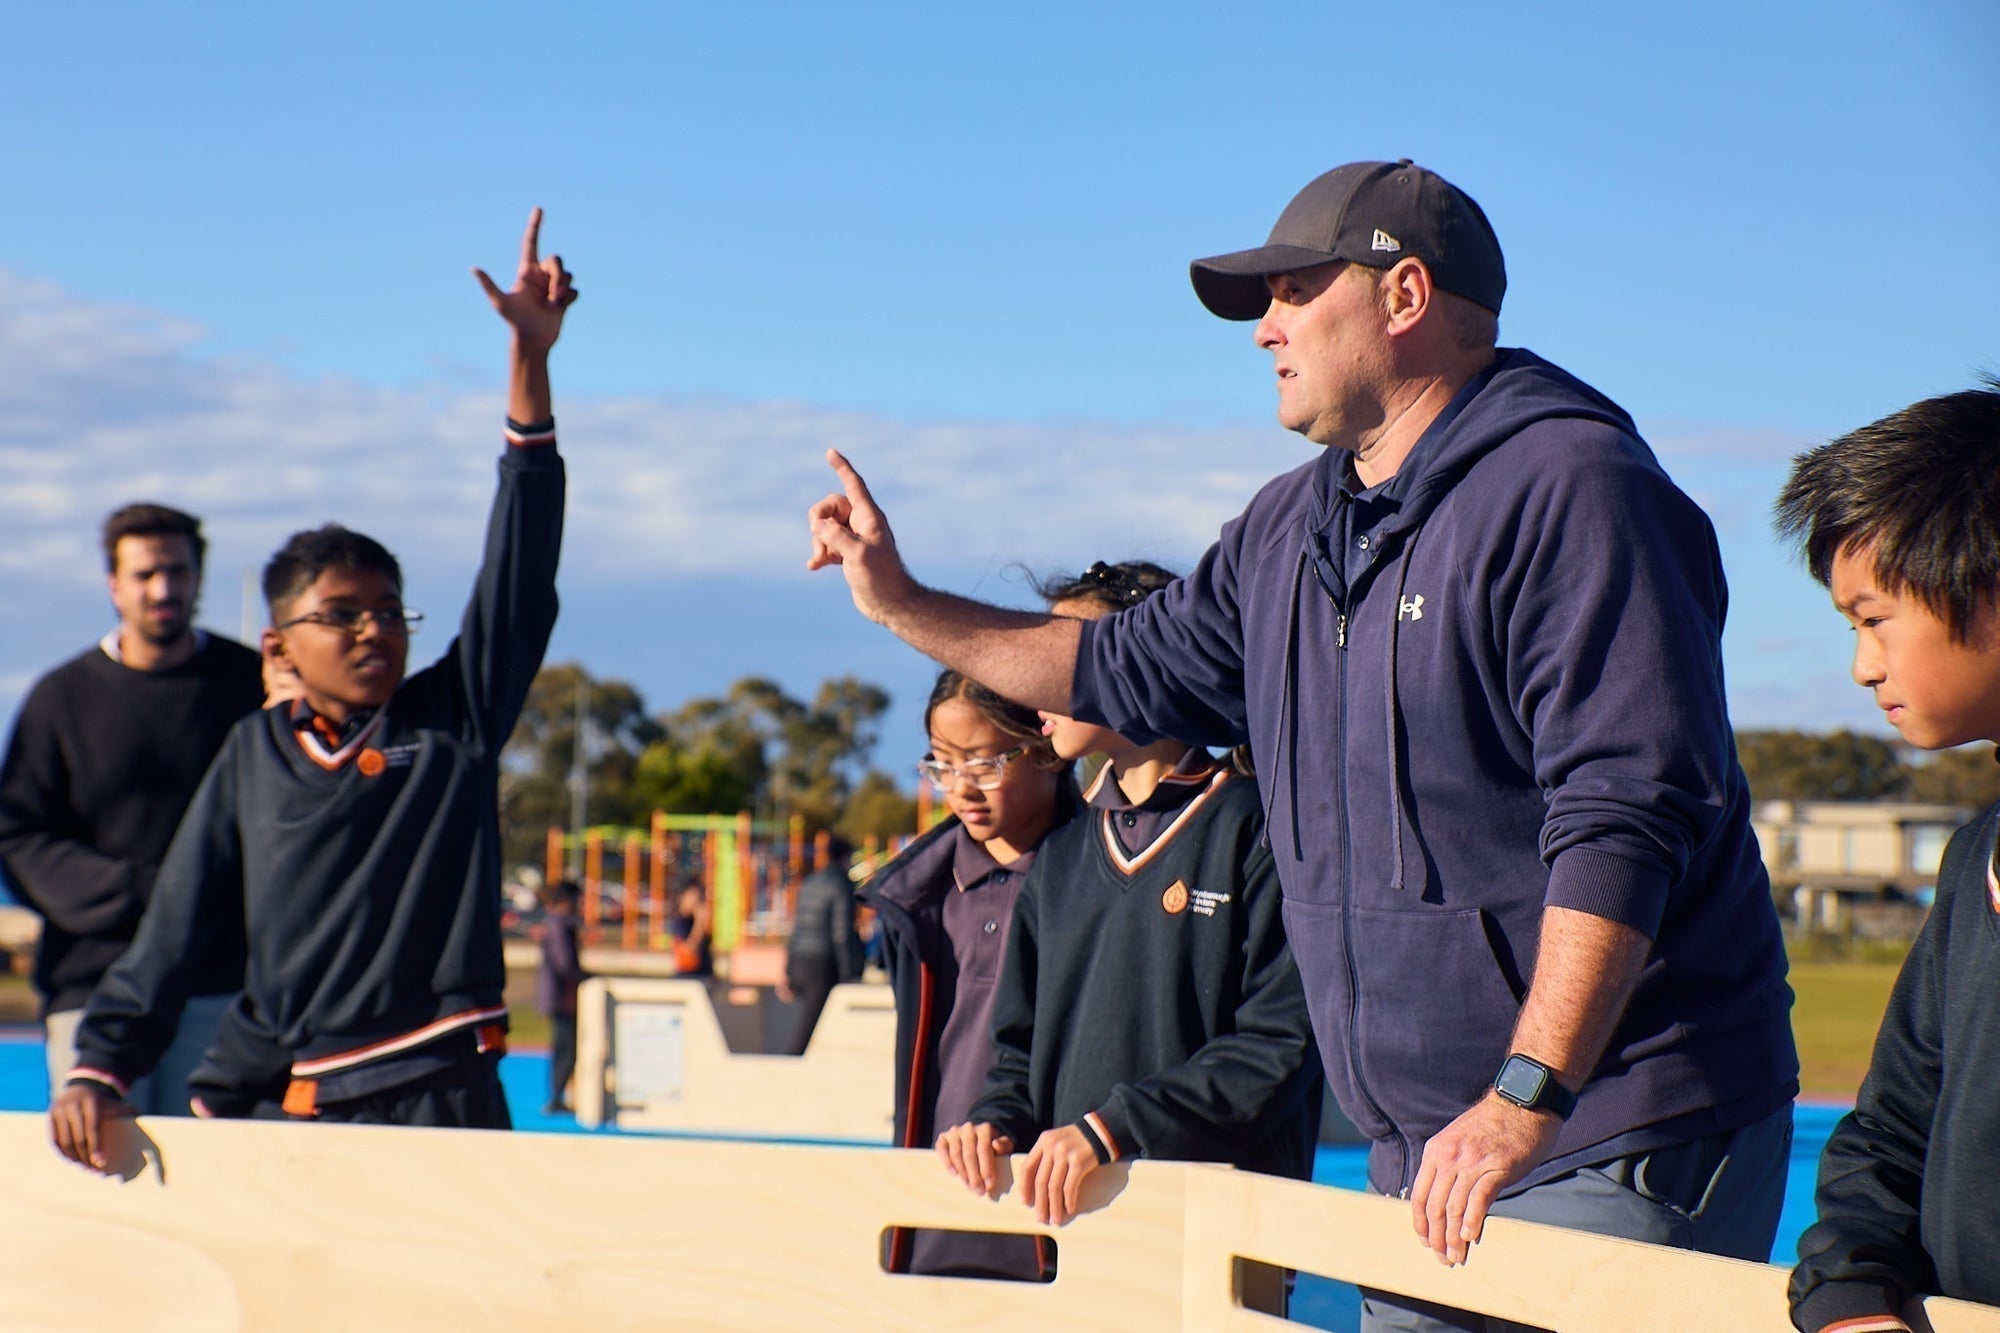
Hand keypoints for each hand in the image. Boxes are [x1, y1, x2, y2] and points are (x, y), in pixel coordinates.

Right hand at [49, 1081, 134, 1172]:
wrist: (80, 1087)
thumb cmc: (102, 1102)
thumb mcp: (113, 1103)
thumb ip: (126, 1111)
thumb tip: (139, 1118)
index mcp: (91, 1102)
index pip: (92, 1130)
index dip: (96, 1148)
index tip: (101, 1163)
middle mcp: (72, 1106)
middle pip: (78, 1138)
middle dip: (86, 1157)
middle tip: (93, 1170)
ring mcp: (59, 1111)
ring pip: (65, 1141)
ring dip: (74, 1158)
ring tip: (84, 1167)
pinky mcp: (50, 1117)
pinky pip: (54, 1140)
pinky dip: (63, 1153)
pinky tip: (72, 1160)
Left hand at [474, 207, 577, 354]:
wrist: (533, 340)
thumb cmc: (514, 321)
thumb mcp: (500, 303)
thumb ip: (489, 285)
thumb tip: (473, 269)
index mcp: (526, 271)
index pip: (530, 242)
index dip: (535, 225)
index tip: (538, 209)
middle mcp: (540, 275)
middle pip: (556, 260)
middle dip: (558, 276)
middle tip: (552, 295)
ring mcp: (553, 286)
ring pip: (568, 275)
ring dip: (562, 290)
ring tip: (553, 305)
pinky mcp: (565, 298)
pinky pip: (575, 290)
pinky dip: (570, 299)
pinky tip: (560, 309)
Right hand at [806, 449, 917, 624]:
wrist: (890, 604)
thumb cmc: (881, 578)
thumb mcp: (858, 555)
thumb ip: (836, 536)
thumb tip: (818, 525)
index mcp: (869, 517)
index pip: (853, 485)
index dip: (842, 467)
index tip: (831, 452)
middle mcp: (861, 524)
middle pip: (830, 507)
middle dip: (818, 520)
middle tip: (818, 536)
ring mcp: (854, 539)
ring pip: (824, 527)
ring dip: (818, 542)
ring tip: (822, 559)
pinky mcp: (847, 555)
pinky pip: (826, 545)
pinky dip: (819, 553)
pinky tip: (814, 567)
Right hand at [935, 1120, 1012, 1197]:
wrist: (978, 1137)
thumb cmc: (993, 1146)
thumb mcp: (1004, 1146)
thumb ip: (1005, 1145)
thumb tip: (996, 1144)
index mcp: (984, 1128)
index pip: (984, 1149)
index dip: (986, 1168)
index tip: (989, 1185)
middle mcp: (968, 1128)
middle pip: (969, 1154)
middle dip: (974, 1176)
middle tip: (979, 1191)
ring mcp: (954, 1132)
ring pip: (956, 1154)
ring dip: (963, 1173)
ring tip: (969, 1187)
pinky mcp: (943, 1137)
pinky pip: (941, 1149)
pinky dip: (947, 1162)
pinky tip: (954, 1174)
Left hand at [1019, 1124, 1100, 1226]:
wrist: (1100, 1130)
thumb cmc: (1077, 1140)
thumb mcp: (1057, 1141)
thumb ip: (1045, 1157)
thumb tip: (1036, 1188)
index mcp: (1043, 1141)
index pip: (1027, 1167)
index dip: (1024, 1187)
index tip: (1025, 1202)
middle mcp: (1052, 1146)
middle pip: (1040, 1181)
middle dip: (1040, 1203)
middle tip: (1041, 1218)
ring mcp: (1065, 1153)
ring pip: (1054, 1187)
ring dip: (1054, 1207)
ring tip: (1055, 1219)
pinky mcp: (1079, 1162)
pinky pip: (1070, 1186)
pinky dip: (1069, 1200)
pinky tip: (1069, 1209)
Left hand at [1410, 1091, 1562, 1265]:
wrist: (1521, 1102)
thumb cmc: (1492, 1125)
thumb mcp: (1458, 1140)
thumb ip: (1449, 1167)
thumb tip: (1444, 1203)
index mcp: (1435, 1151)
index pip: (1419, 1196)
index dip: (1420, 1224)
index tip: (1425, 1242)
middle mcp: (1449, 1157)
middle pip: (1434, 1206)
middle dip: (1436, 1237)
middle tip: (1442, 1258)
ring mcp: (1472, 1162)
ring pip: (1454, 1208)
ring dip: (1454, 1237)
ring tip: (1456, 1256)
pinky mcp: (1496, 1167)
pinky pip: (1478, 1200)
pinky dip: (1472, 1221)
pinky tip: (1471, 1237)